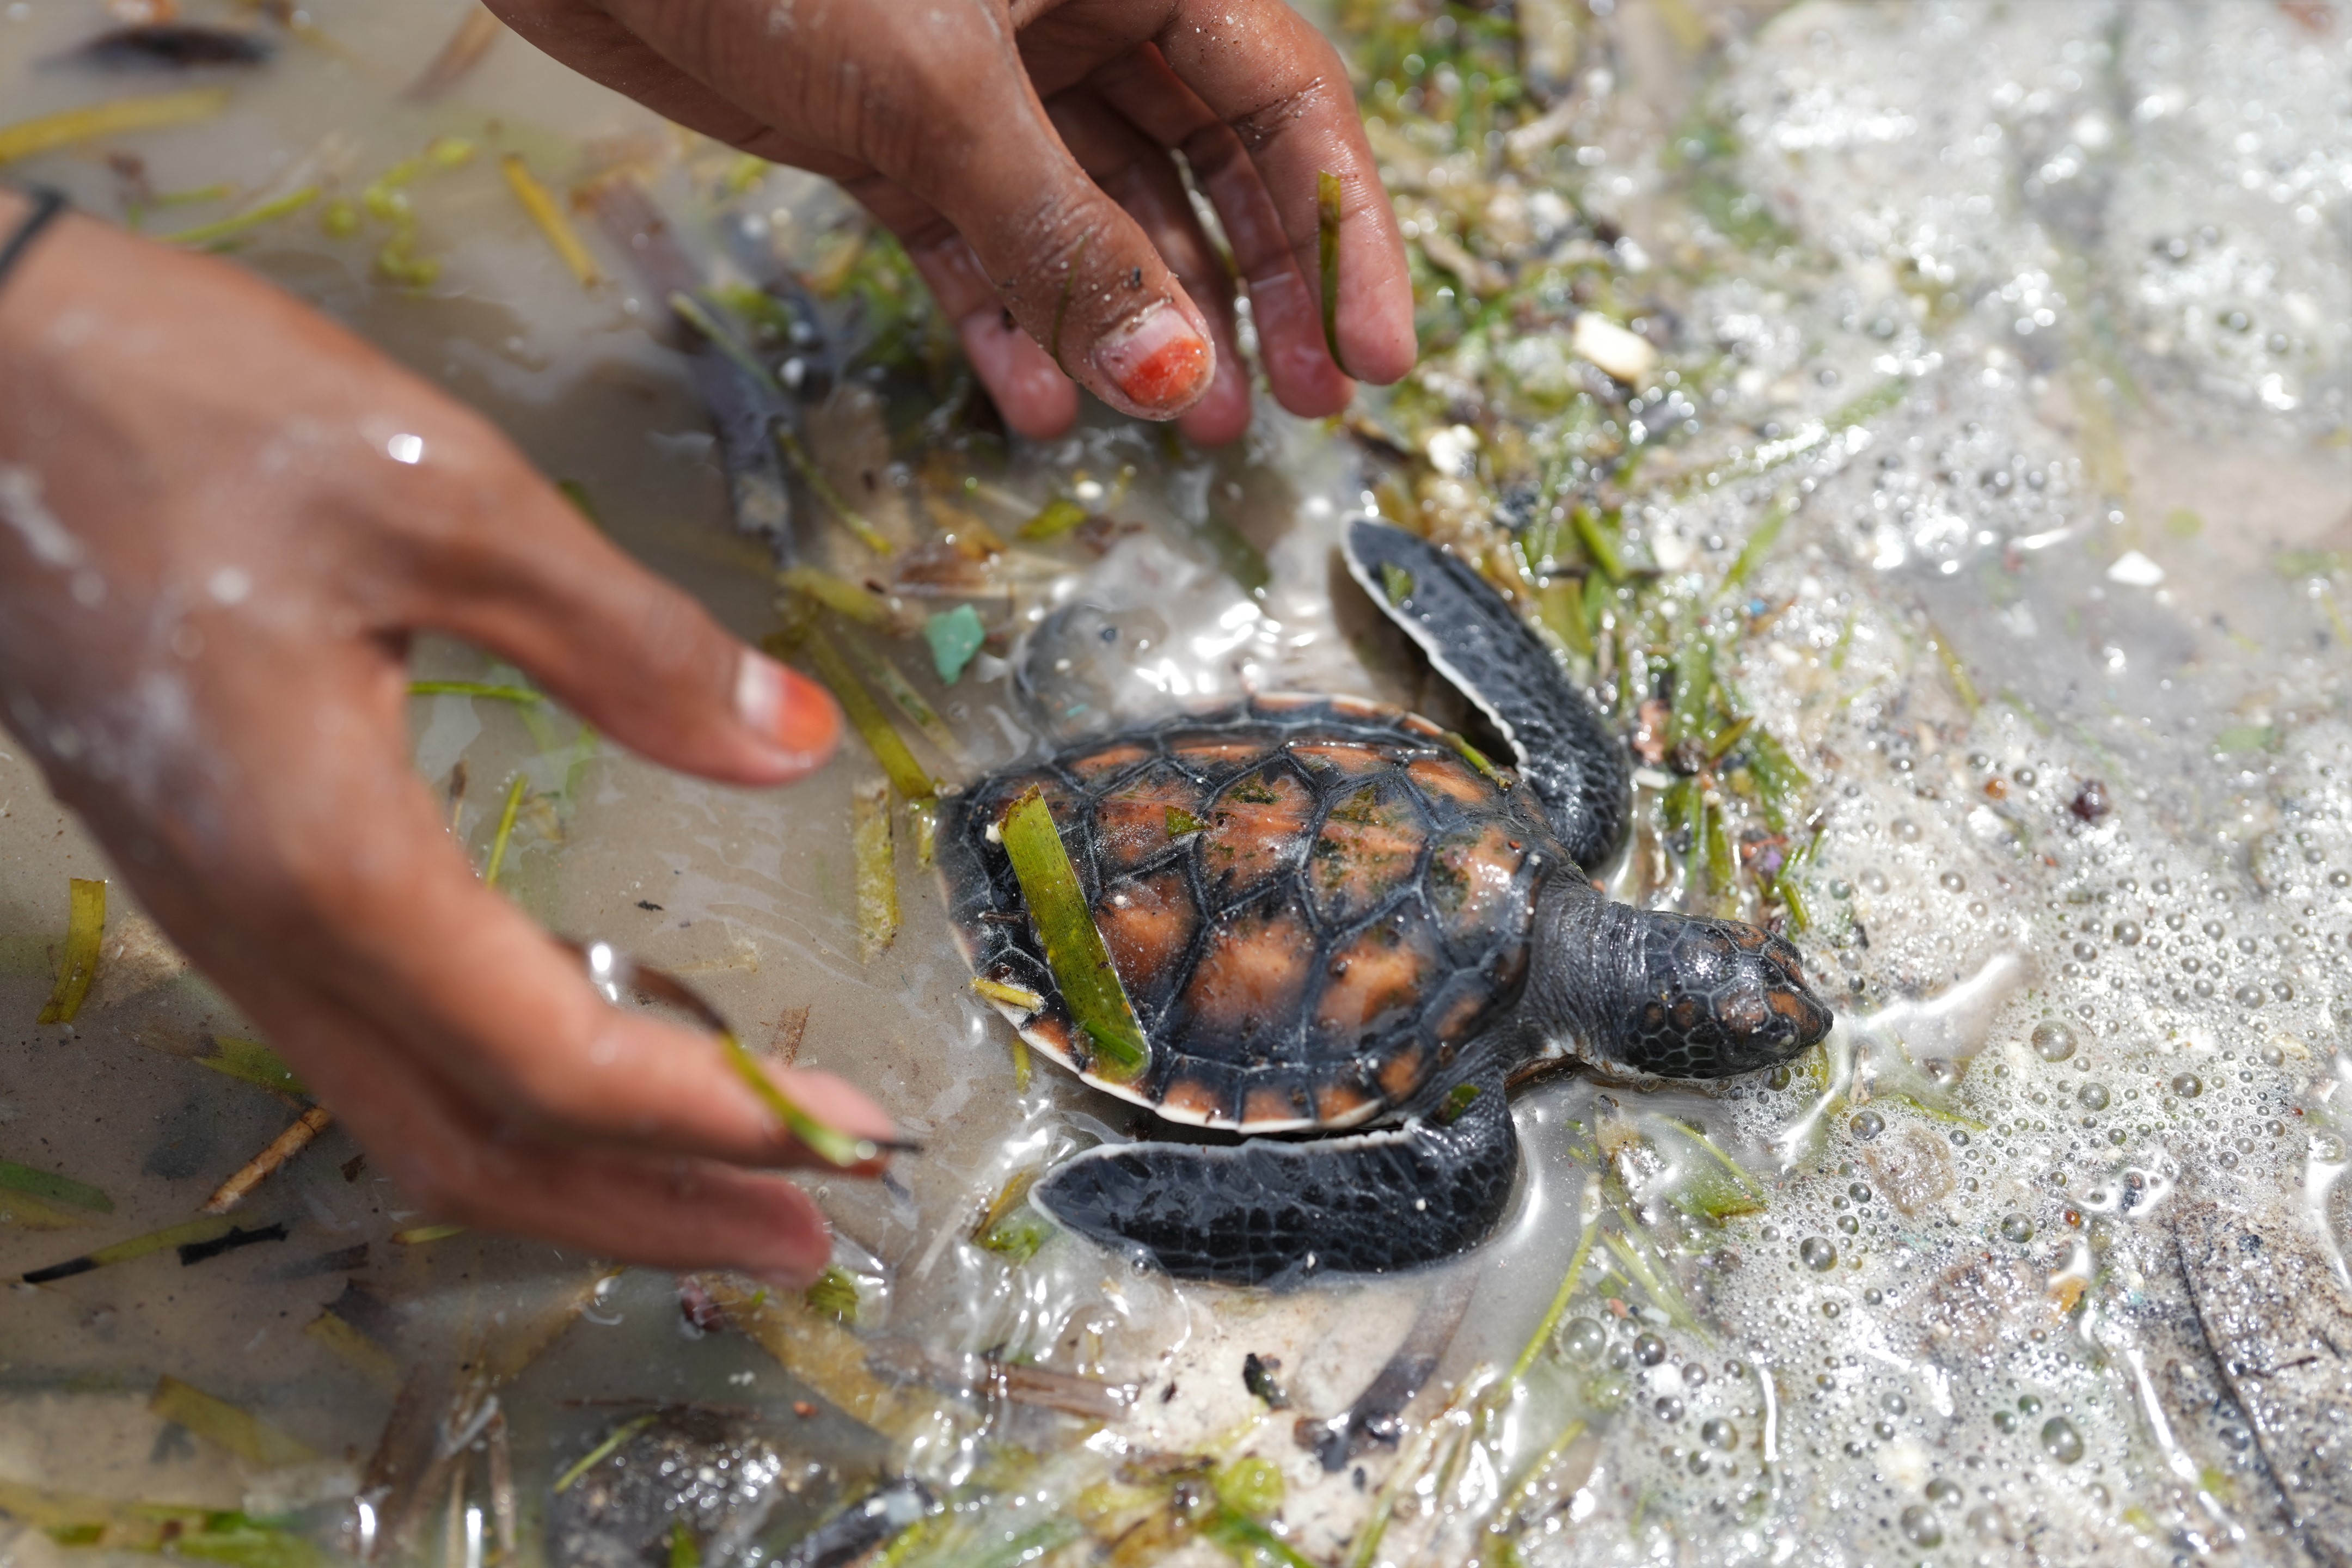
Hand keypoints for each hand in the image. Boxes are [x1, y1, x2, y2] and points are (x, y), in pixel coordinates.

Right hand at [0, 197, 895, 1285]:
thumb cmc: (185, 412)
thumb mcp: (444, 501)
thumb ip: (629, 641)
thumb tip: (796, 746)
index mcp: (330, 859)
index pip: (554, 1061)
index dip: (715, 1117)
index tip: (861, 1141)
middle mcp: (270, 931)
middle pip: (477, 1147)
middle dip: (655, 1210)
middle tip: (817, 1237)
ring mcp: (229, 916)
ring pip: (416, 1113)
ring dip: (584, 1170)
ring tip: (734, 1181)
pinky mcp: (221, 872)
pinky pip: (375, 1041)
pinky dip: (506, 1086)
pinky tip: (597, 1050)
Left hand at [487, 0, 1416, 443]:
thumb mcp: (941, 87)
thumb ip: (1062, 234)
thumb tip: (1172, 375)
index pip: (1281, 98)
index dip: (1334, 232)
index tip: (1368, 360)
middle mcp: (1076, 11)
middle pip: (1201, 165)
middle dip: (1242, 291)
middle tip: (1283, 410)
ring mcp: (982, 74)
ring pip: (1091, 214)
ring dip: (1126, 324)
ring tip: (1168, 428)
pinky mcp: (888, 127)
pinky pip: (977, 238)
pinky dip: (1006, 317)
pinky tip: (1033, 400)